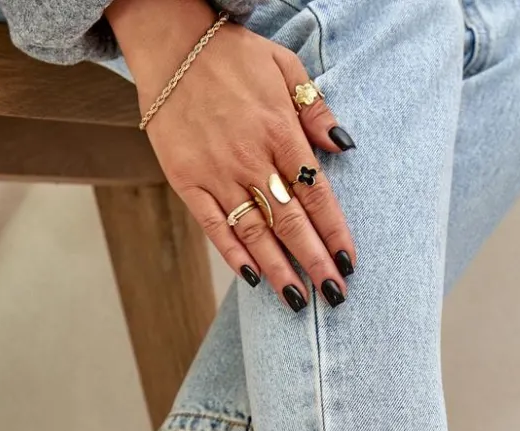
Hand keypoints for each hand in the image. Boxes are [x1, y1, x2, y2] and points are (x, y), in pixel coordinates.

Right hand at [109, 0, 356, 309]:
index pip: (317, 192)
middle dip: (315, 261)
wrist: (170, 41)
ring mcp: (217, 172)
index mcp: (281, 130)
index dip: (335, 231)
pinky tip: (251, 278)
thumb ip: (316, 110)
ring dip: (278, 269)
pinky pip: (213, 225)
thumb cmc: (231, 54)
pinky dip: (232, 253)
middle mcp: (251, 157)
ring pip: (254, 231)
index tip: (349, 261)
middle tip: (334, 295)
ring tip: (297, 301)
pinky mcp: (187, 179)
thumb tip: (343, 147)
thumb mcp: (284, 67)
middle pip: (291, 220)